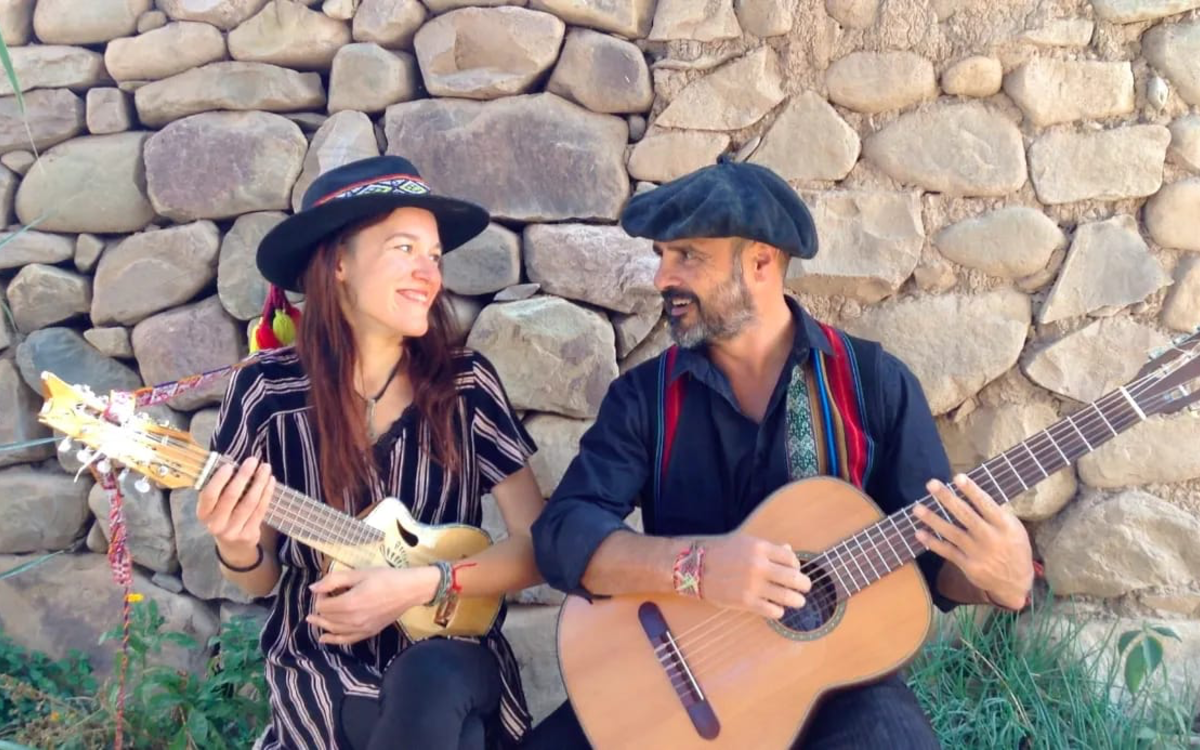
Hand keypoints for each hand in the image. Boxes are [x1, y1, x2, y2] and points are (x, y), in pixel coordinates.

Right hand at [197, 456, 275, 567]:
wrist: (233, 546)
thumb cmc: (223, 516)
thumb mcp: (214, 506)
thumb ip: (220, 488)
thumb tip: (234, 463)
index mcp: (203, 514)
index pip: (209, 495)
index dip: (219, 479)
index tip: (230, 465)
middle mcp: (215, 524)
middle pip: (231, 496)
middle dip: (244, 476)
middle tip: (253, 460)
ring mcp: (233, 531)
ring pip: (249, 502)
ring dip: (259, 482)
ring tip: (265, 468)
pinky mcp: (249, 534)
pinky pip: (260, 510)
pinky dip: (267, 493)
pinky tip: (270, 481)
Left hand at [306, 566, 440, 645]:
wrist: (409, 590)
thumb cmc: (385, 577)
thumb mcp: (358, 573)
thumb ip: (333, 580)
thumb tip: (312, 588)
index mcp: (349, 603)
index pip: (323, 605)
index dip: (320, 596)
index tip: (325, 588)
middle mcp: (353, 620)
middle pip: (327, 618)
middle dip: (320, 608)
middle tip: (322, 597)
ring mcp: (361, 628)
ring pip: (334, 630)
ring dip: (322, 624)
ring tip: (312, 620)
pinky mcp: (369, 632)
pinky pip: (347, 640)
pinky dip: (334, 640)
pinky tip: (324, 638)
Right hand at [698, 533, 810, 619]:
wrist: (694, 567)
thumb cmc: (719, 551)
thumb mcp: (744, 542)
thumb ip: (768, 547)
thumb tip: (789, 550)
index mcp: (760, 548)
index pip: (791, 558)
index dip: (797, 565)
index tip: (795, 569)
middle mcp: (760, 566)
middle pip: (795, 578)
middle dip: (804, 584)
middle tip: (805, 587)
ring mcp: (753, 585)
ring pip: (788, 597)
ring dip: (797, 600)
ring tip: (798, 601)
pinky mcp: (746, 602)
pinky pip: (773, 610)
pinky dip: (779, 611)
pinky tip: (777, 608)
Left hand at [913, 474, 1033, 608]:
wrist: (1016, 583)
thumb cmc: (1014, 549)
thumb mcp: (1015, 529)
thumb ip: (996, 514)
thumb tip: (973, 493)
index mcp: (1005, 526)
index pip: (987, 505)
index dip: (972, 491)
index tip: (957, 477)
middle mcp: (991, 538)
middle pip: (966, 515)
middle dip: (947, 499)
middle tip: (931, 484)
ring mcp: (978, 553)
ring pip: (952, 533)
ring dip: (933, 520)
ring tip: (917, 508)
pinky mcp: (968, 566)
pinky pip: (947, 552)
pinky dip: (933, 543)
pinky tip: (919, 533)